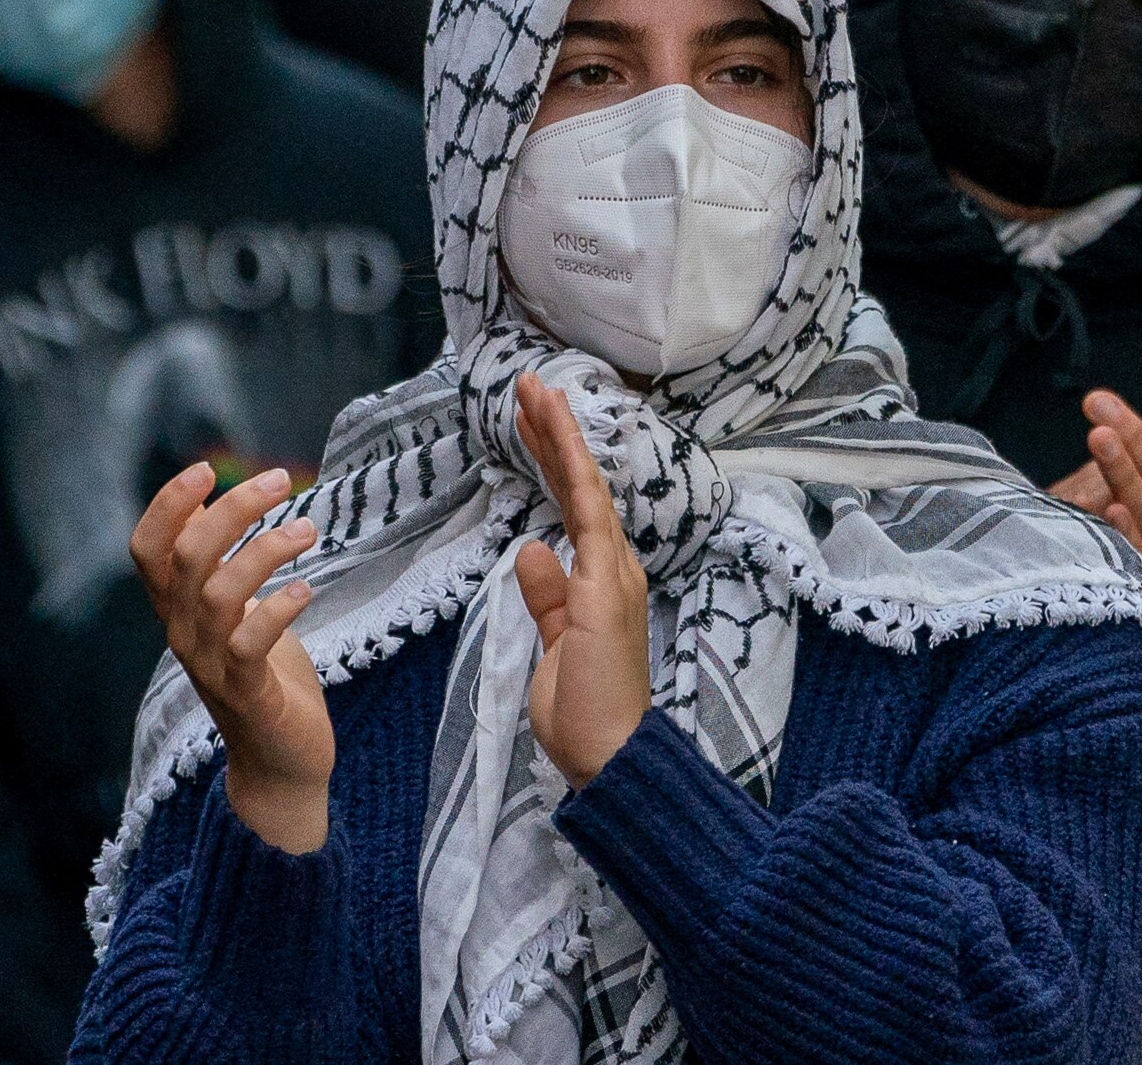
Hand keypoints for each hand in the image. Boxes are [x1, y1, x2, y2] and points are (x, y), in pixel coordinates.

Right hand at [130, 459, 332, 852]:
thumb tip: (199, 498)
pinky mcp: (248, 695)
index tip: (207, 469)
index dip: (166, 504)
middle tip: (279, 480)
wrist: (281, 762)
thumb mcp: (233, 609)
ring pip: (218, 594)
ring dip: (265, 549)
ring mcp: (211, 667)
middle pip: (187, 557)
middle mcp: (183, 635)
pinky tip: (306, 589)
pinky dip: (277, 609)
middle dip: (232, 509)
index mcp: (177, 610)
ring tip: (307, 528)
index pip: (147, 550)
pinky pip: (249, 645)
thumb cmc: (262, 673)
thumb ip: (212, 562)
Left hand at [506, 376, 653, 786]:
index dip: (551, 462)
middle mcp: (613, 567)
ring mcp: (612, 571)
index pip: (572, 508)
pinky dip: (573, 468)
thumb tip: (533, 550)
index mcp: (599, 581)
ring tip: (535, 392)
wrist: (609, 753)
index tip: (528, 421)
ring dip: (559, 437)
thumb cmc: (585, 710)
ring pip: (584, 486)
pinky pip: (588, 511)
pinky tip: (557, 434)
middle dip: (552, 435)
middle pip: (579, 486)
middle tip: (529, 387)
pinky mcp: (604, 581)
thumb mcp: (555, 645)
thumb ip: (547, 597)